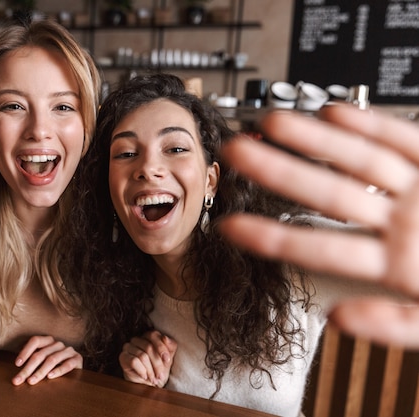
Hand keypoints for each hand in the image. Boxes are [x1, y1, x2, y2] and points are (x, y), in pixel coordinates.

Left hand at [12, 335, 82, 385]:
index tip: (17, 364)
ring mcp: (68, 350)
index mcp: (48, 341)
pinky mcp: (77, 358)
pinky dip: (58, 370)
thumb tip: (16, 375)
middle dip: (28, 368)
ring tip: (31, 381)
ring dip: (40, 371)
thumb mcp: (43, 360)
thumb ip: (32, 363)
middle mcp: (58, 344)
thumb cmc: (55, 365)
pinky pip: (67, 364)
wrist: (76, 367)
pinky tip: (50, 377)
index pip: (35, 341)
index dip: (25, 351)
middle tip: (19, 380)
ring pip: (52, 359)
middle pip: (41, 354)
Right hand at [119, 330, 176, 387]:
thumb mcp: (168, 358)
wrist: (148, 384)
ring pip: (142, 356)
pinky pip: (134, 361)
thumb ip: (170, 347)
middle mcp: (136, 339)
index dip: (161, 347)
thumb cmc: (158, 369)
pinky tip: (145, 377)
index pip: (153, 335)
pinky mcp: (123, 357)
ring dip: (150, 371)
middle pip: (148, 347)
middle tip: (161, 376)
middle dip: (157, 364)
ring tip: (154, 379)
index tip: (167, 360)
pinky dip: (142, 371)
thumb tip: (166, 338)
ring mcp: (127, 347)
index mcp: (147, 336)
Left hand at [220, 104, 418, 347]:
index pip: (319, 247)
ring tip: (272, 123)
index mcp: (396, 265)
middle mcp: (400, 223)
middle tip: (233, 154)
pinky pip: (407, 141)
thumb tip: (337, 319)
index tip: (229, 226)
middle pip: (327, 192)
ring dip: (315, 140)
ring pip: (359, 160)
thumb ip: (396, 326)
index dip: (273, 235)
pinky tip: (337, 112)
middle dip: (278, 172)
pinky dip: (375, 125)